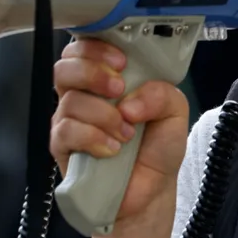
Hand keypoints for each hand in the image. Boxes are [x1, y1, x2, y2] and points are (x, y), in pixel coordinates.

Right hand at [51, 37, 189, 227]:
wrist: (151, 190)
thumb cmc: (158, 147)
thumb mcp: (174, 113)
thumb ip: (161, 94)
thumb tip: (130, 101)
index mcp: (106, 78)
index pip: (84, 48)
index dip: (96, 48)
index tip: (121, 61)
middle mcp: (83, 95)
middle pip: (65, 67)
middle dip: (92, 73)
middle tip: (119, 89)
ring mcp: (70, 121)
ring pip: (70, 101)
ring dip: (103, 115)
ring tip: (126, 133)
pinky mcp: (63, 148)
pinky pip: (65, 132)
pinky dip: (92, 138)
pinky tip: (112, 150)